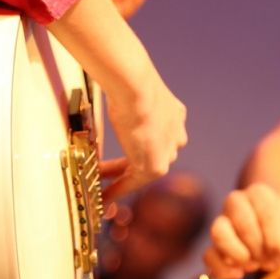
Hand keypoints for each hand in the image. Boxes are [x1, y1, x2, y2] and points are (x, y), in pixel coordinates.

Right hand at [101, 75, 186, 202]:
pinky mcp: (156, 167)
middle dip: (127, 166)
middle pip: (150, 156)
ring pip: (142, 171)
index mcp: (174, 115)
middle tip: (106, 174)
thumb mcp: (136, 92)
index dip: (137, 146)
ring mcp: (168, 153)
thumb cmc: (130, 82)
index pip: (157, 137)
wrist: (136, 87)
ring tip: (104, 190)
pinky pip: (134, 182)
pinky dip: (118, 190)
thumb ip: (132, 99)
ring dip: (121, 179)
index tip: (124, 153)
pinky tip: (106, 196)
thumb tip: (116, 88)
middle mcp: (176, 135)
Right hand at [204, 183, 279, 278]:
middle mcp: (235, 202)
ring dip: (239, 255)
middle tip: (271, 263)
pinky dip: (222, 269)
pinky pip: (208, 255)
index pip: (266, 215)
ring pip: (218, 233)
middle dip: (260, 250)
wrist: (269, 228)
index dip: (275, 241)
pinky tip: (239, 274)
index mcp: (259, 194)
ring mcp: (221, 222)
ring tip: (253, 265)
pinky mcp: (212, 244)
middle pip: (243, 225)